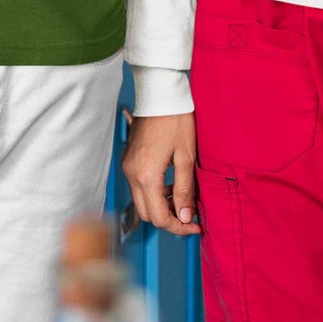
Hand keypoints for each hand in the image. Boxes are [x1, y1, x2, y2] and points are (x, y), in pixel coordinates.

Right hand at [122, 111, 200, 235]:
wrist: (161, 94)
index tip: (194, 226)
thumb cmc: (176, 120)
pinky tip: (171, 185)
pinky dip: (154, 193)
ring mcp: (128, 167)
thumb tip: (185, 216)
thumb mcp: (186, 157)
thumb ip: (184, 190)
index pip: (158, 216)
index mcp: (146, 176)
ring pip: (141, 201)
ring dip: (161, 206)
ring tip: (183, 199)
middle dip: (169, 219)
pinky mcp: (129, 160)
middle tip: (190, 216)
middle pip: (146, 214)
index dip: (178, 226)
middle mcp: (131, 174)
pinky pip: (139, 187)